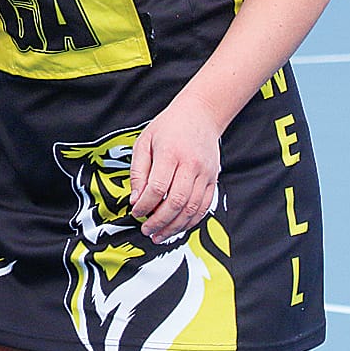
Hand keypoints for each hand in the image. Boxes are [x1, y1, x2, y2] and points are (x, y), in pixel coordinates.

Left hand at [128, 100, 221, 241]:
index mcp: (170, 153)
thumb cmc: (167, 128)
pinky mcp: (214, 179)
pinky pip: (205, 206)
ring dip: (175, 226)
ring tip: (159, 235)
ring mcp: (206, 173)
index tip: (135, 213)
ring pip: (192, 208)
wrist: (200, 114)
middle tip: (146, 231)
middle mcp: (191, 165)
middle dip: (159, 221)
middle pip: (176, 202)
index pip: (157, 188)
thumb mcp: (144, 143)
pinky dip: (191, 221)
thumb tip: (135, 200)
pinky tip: (178, 227)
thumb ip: (138, 172)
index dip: (145, 205)